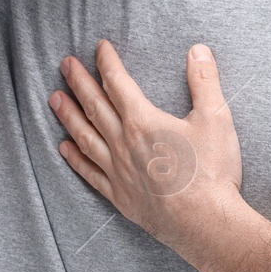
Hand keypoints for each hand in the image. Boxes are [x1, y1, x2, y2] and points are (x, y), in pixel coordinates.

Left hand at [50, 39, 247, 263]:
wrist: (206, 224)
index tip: (99, 47)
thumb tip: (198, 50)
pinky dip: (75, 159)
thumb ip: (205, 82)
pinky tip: (65, 148)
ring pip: (86, 137)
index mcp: (143, 122)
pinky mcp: (120, 196)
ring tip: (54, 99)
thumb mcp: (216, 119)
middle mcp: (123, 144)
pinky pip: (90, 173)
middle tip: (65, 64)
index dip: (107, 62)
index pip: (118, 83)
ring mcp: (118, 172)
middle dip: (79, 82)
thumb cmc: (211, 172)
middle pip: (95, 106)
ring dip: (68, 116)